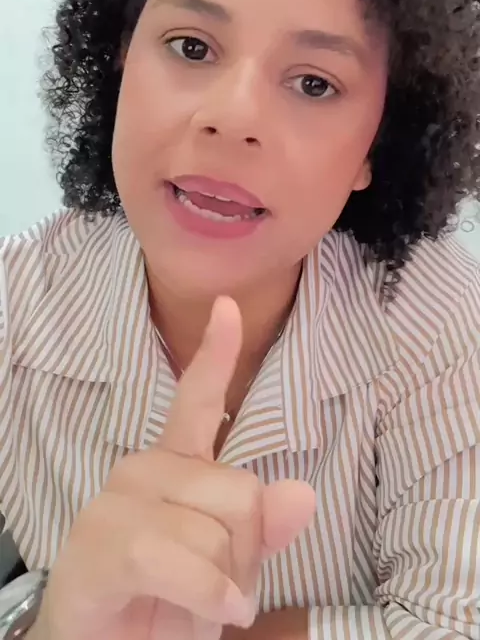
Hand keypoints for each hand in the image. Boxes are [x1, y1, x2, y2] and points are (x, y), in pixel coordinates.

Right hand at [32, 297, 315, 639]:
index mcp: (177, 465)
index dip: (216, 352)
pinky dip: (206, 596)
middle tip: (219, 586)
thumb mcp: (230, 568)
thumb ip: (263, 528)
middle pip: (243, 492)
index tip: (228, 306)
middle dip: (248, 554)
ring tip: (199, 603)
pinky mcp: (99, 543)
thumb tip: (301, 493)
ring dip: (226, 586)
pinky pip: (178, 558)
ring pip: (217, 530)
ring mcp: (118, 501)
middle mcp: (145, 468)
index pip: (198, 399)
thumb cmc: (169, 604)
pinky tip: (207, 612)